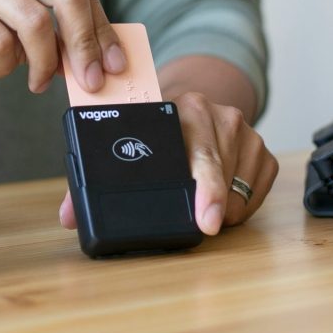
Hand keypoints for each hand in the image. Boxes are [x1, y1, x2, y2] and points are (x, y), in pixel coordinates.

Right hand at [0, 0, 125, 92]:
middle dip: (85, 44)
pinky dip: (5, 67)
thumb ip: (53, 27)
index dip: (102, 29)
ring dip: (43, 64)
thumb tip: (99, 61)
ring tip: (36, 82)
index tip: (115, 65)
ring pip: (34, 22)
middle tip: (89, 80)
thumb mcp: (15, 18)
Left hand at [58, 91, 278, 234]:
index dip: (205, 190)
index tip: (205, 221)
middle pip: (222, 177)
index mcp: (186, 109)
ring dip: (223, 208)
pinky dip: (242, 204)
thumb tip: (68, 216)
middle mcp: (221, 116)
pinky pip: (259, 190)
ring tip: (200, 205)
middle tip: (198, 225)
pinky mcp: (263, 150)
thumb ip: (88, 180)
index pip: (201, 155)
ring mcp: (247, 132)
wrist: (193, 106)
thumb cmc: (154, 133)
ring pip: (240, 189)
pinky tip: (221, 199)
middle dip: (211, 207)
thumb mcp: (123, 143)